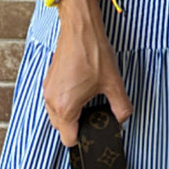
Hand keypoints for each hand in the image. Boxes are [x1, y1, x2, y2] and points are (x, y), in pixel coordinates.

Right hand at [42, 0, 131, 146]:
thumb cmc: (93, 52)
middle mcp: (51, 101)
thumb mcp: (114, 84)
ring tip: (87, 101)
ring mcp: (47, 90)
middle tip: (93, 114)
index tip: (93, 130)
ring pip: (56, 115)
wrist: (80, 28)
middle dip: (77, 126)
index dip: (83, 139)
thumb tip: (121, 120)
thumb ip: (121, 108)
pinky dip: (65, 102)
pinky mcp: (48, 80)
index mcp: (65, 107)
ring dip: (70, 114)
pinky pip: (54, 101)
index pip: (68, 140)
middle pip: (61, 129)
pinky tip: (80, 90)